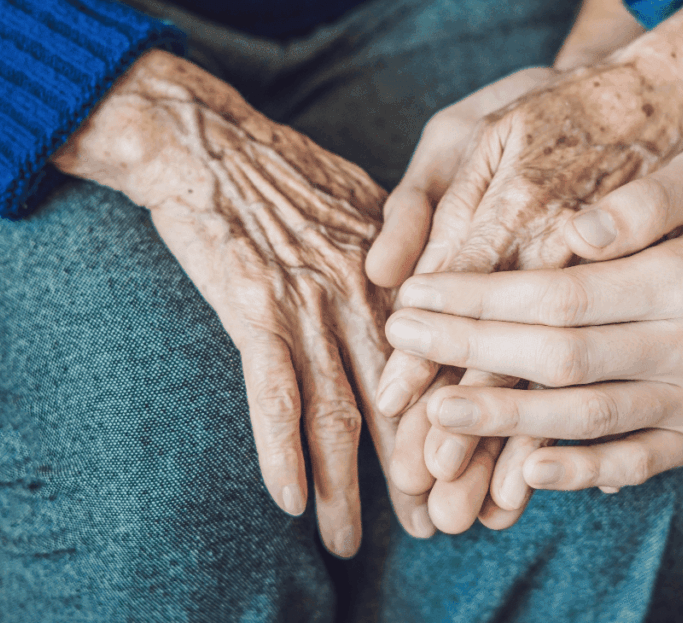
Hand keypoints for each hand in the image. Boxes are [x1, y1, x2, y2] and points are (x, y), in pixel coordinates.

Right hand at [52, 50, 425, 553]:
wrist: (210, 141)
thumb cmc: (289, 173)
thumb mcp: (369, 207)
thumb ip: (405, 265)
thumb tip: (427, 307)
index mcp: (401, 274)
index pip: (442, 365)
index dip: (458, 424)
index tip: (473, 471)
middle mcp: (367, 295)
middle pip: (404, 402)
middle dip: (418, 470)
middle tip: (438, 525)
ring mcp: (311, 304)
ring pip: (340, 411)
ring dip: (348, 486)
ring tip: (355, 542)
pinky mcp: (254, 309)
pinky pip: (273, 394)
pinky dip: (281, 452)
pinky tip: (289, 501)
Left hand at [388, 146, 682, 490]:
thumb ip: (643, 199)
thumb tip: (570, 234)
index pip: (562, 294)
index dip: (482, 299)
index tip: (419, 294)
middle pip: (560, 358)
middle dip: (469, 353)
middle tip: (401, 343)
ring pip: (586, 419)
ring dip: (503, 420)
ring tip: (434, 413)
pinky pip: (634, 464)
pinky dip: (579, 472)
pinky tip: (522, 469)